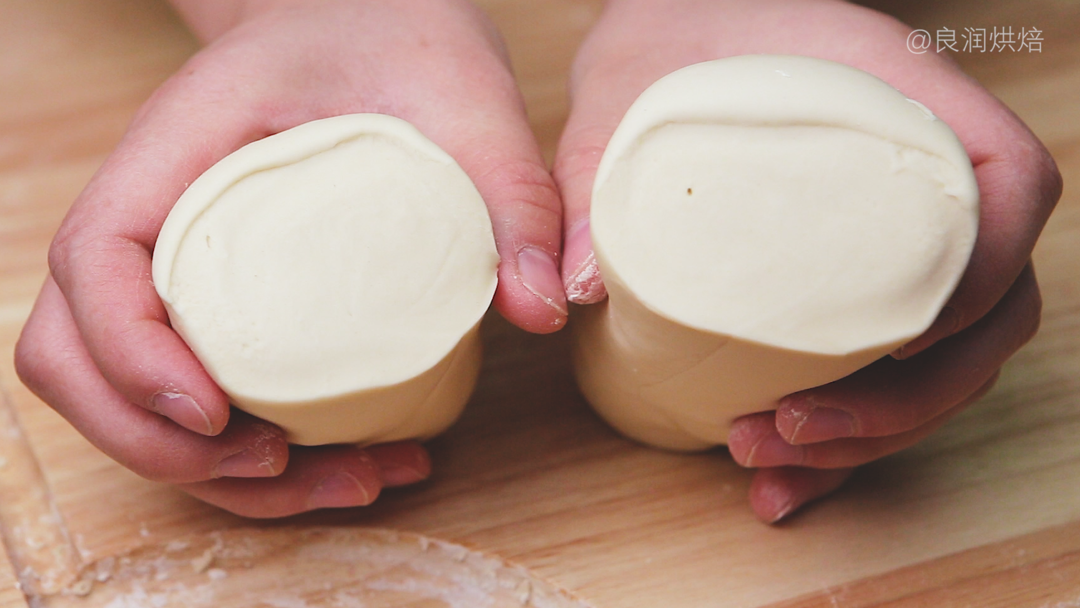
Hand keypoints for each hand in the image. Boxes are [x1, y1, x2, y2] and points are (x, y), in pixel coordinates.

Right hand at [15, 0, 565, 517]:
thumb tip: (543, 308)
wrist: (375, 16)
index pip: (96, 259)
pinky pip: (185, 381)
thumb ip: (510, 194)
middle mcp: (155, 206)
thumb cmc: (399, 37)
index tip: (215, 413)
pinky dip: (241, 449)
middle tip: (280, 463)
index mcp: (183, 146)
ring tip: (337, 481)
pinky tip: (348, 458)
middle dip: (155, 443)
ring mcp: (173, 254)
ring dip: (204, 467)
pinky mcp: (213, 289)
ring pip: (116, 388)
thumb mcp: (466, 98)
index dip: (130, 355)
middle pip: (73, 351)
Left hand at [554, 0, 1059, 521]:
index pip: (1009, 185)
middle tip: (793, 428)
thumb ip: (597, 176)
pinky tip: (777, 477)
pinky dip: (847, 436)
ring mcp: (900, 232)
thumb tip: (582, 291)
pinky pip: (887, 364)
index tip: (903, 339)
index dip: (983, 274)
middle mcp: (922, 175)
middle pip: (991, 307)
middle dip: (907, 398)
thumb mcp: (626, 89)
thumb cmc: (669, 39)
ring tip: (763, 461)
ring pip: (948, 356)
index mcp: (902, 102)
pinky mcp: (859, 276)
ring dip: (874, 433)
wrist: (670, 24)